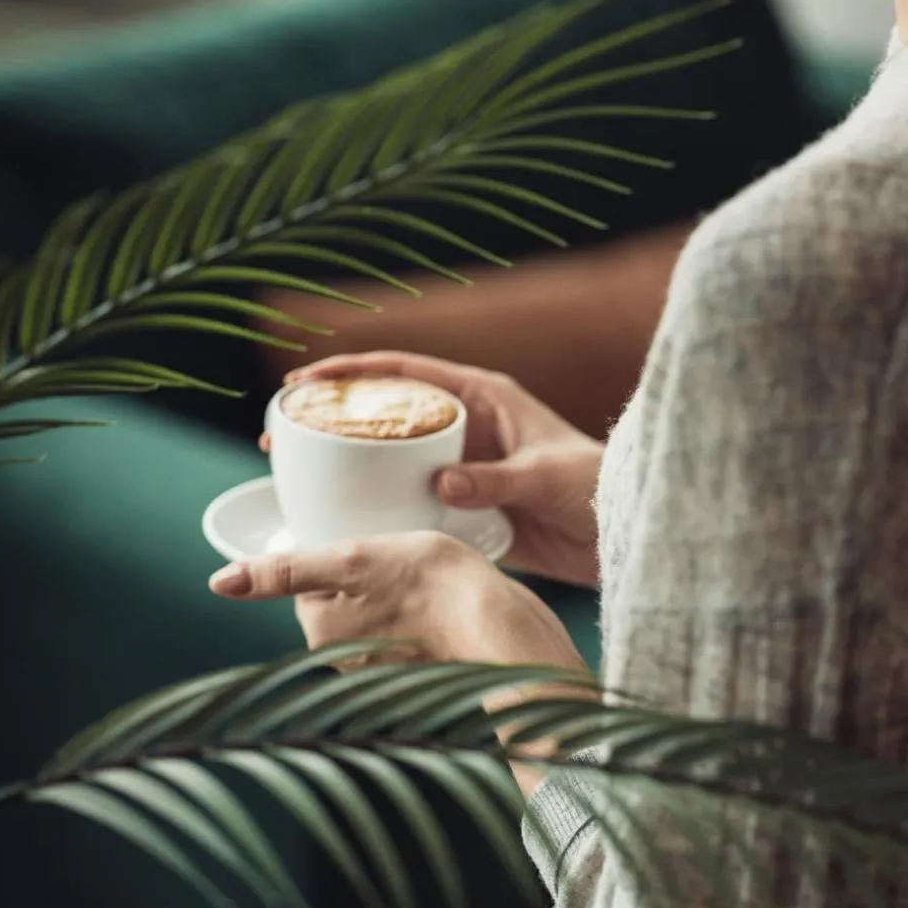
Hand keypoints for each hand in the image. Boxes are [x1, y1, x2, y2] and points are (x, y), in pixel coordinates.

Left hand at [208, 529, 584, 672]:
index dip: (340, 555)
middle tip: (401, 562)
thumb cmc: (432, 585)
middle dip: (364, 577)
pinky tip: (440, 607)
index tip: (371, 547)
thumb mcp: (352, 560)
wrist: (504, 629)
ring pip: (374, 612)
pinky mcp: (419, 671)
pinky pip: (406, 632)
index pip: (310, 578)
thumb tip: (219, 582)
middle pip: (339, 598)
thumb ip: (285, 572)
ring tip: (425, 584)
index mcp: (320, 631)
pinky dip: (418, 616)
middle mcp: (345, 659)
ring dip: (393, 594)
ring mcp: (384, 667)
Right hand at [267, 352, 604, 587]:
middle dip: (335, 422)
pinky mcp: (470, 512)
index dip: (353, 372)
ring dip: (352, 470)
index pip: (407, 373)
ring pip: (396, 463)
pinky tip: (349, 526)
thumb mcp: (545, 476)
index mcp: (485, 398)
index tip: (304, 380)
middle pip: (389, 417)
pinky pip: (417, 508)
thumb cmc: (598, 487)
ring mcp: (466, 471)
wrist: (626, 535)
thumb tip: (439, 485)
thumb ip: (493, 480)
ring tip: (299, 481)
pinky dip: (385, 514)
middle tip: (281, 436)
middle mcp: (470, 429)